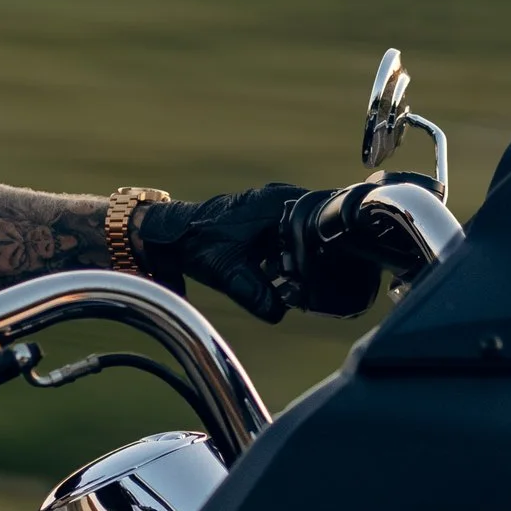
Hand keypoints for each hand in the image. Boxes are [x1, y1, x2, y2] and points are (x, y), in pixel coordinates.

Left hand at [135, 183, 383, 323]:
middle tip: (327, 279)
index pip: (324, 215)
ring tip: (307, 281)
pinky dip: (290, 253)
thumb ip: (256, 294)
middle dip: (321, 252)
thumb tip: (280, 313)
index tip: (342, 263)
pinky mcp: (264, 218)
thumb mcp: (229, 273)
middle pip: (317, 225)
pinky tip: (287, 275)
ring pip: (303, 231)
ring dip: (305, 255)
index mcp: (278, 203)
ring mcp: (272, 206)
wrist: (169, 234)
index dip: (334, 240)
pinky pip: (288, 234)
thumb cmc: (197, 244)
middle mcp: (280, 198)